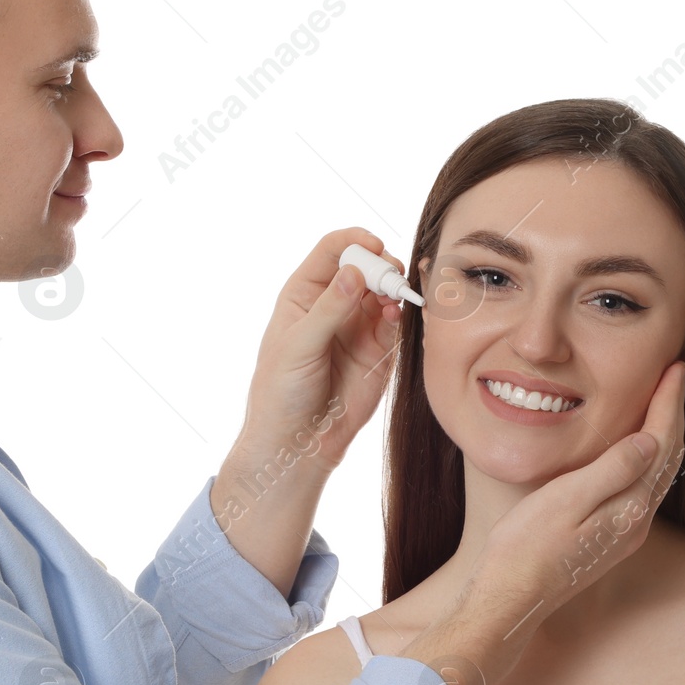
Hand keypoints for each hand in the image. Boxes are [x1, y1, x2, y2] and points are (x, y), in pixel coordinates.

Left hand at [231, 228, 405, 474]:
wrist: (299, 442)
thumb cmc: (281, 392)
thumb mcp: (298, 346)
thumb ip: (328, 309)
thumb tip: (354, 273)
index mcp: (303, 295)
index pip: (332, 251)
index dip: (353, 242)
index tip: (373, 246)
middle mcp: (334, 304)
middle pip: (365, 265)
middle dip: (381, 264)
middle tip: (390, 277)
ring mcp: (358, 325)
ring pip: (385, 290)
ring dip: (395, 287)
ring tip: (396, 297)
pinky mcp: (379, 349)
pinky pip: (397, 321)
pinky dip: (402, 313)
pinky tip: (396, 315)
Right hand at [480, 357, 684, 625]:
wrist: (510, 599)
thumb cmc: (526, 548)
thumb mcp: (566, 501)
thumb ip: (611, 470)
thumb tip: (650, 440)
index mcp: (628, 507)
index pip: (660, 443)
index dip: (668, 403)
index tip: (675, 368)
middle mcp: (635, 521)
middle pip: (667, 458)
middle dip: (673, 414)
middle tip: (675, 376)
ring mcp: (624, 533)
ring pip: (657, 474)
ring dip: (664, 436)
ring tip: (662, 404)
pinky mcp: (608, 539)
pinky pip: (640, 488)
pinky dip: (647, 458)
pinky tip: (636, 450)